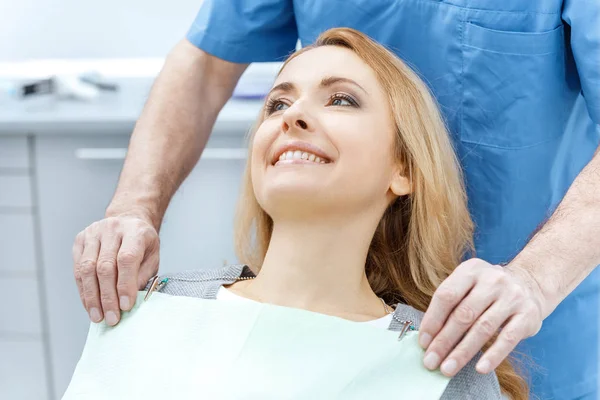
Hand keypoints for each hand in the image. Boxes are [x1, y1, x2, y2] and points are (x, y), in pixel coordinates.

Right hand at [72, 213, 159, 325]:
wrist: (129, 221)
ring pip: (87, 269)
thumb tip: (129, 301)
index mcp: (134, 231)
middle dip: (108, 297)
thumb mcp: (153, 257)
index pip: (126, 259)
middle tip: (111, 318)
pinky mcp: (80, 240)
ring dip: (92, 297)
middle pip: (105, 266)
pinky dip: (84, 290)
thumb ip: (143, 276)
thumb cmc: (143, 244)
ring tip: (98, 316)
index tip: (126, 306)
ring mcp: (93, 232)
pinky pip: (78, 269)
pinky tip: (90, 305)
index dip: (125, 285)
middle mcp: (112, 228)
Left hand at [418, 258, 545, 376]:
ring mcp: (512, 297)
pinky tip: (480, 368)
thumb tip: (428, 339)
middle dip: (444, 341)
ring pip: (483, 328)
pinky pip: (508, 338)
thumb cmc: (487, 291)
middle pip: (463, 314)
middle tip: (431, 361)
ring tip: (448, 368)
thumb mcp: (468, 286)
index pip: (447, 295)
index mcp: (470, 270)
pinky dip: (493, 355)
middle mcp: (492, 280)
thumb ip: (450, 306)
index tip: (423, 343)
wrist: (529, 284)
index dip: (432, 320)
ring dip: (463, 352)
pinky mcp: (528, 315)